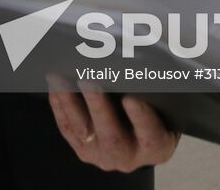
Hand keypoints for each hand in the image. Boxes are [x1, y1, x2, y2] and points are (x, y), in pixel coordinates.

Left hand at [47, 76, 179, 172]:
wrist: (141, 138)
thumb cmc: (156, 116)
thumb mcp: (164, 110)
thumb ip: (153, 95)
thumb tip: (136, 62)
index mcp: (157, 148)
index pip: (151, 136)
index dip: (140, 118)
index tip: (130, 98)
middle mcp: (130, 157)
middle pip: (112, 137)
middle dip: (98, 108)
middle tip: (88, 81)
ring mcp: (104, 156)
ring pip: (84, 132)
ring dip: (70, 103)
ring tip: (61, 78)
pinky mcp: (83, 150)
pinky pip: (68, 129)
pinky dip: (60, 106)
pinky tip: (55, 87)